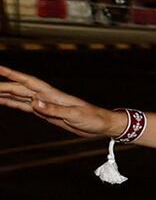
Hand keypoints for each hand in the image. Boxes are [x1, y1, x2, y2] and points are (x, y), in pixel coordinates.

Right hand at [0, 65, 121, 138]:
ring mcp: (45, 104)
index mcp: (52, 94)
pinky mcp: (46, 113)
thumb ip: (54, 109)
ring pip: (19, 97)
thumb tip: (34, 103)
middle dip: (2, 86)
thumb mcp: (74, 115)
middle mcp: (46, 97)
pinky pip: (25, 107)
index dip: (12, 74)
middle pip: (19, 89)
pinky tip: (4, 102)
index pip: (28, 81)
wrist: (101, 125)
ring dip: (5, 94)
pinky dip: (13, 104)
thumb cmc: (92, 118)